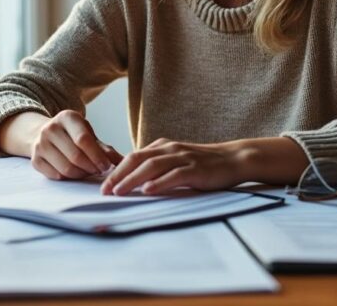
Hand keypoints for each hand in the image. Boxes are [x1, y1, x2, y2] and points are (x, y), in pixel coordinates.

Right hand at [29, 110, 122, 179]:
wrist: (44, 134)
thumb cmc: (72, 135)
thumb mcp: (88, 134)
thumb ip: (104, 148)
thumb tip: (123, 161)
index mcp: (67, 117)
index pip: (83, 139)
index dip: (97, 156)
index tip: (107, 166)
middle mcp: (50, 128)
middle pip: (75, 156)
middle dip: (91, 167)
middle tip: (99, 171)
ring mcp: (40, 144)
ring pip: (66, 168)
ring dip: (82, 174)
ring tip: (88, 171)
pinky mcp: (35, 160)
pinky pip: (57, 176)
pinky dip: (69, 178)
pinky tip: (75, 173)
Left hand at [100, 138, 242, 195]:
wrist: (233, 159)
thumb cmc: (203, 163)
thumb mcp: (176, 160)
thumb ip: (157, 165)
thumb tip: (135, 178)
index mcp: (162, 146)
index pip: (133, 156)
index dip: (116, 170)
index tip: (103, 184)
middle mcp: (169, 149)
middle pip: (137, 159)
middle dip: (118, 175)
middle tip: (104, 190)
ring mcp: (182, 158)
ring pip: (152, 166)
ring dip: (133, 179)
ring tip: (119, 191)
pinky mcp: (195, 169)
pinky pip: (174, 175)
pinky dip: (159, 182)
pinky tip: (148, 191)